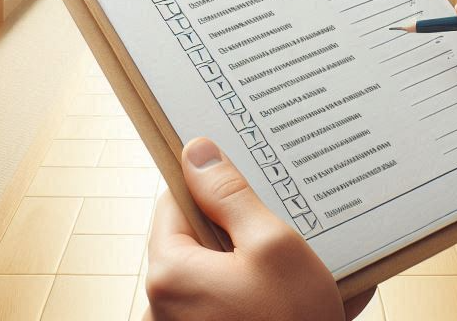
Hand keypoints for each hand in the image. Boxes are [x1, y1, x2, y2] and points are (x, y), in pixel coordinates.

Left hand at [145, 136, 374, 320]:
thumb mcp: (273, 246)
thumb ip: (231, 194)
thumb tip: (198, 150)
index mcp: (168, 273)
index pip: (175, 202)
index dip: (210, 184)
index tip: (241, 175)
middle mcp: (163, 307)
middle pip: (195, 239)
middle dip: (237, 226)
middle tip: (278, 219)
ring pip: (214, 273)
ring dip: (250, 262)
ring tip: (293, 258)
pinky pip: (225, 301)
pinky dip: (254, 292)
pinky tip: (293, 292)